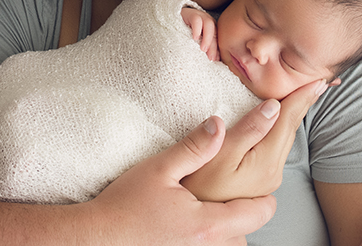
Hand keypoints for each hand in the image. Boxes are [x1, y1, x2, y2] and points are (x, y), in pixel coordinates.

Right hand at [88, 116, 276, 244]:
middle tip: (235, 196)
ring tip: (213, 212)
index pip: (257, 214)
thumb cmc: (123, 206)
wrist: (96, 238)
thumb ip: (195, 148)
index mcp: (208, 224)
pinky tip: (192, 229)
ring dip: (227, 232)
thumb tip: (220, 125)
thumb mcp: (160, 168)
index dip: (265, 199)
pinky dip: (210, 240)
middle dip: (243, 215)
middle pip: (245, 234)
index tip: (264, 188)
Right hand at [181, 79, 326, 201]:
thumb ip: (248, 130)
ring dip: (294, 117)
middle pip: (290, 130)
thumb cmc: (197, 185)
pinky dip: (282, 129)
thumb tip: (273, 107)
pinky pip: (275, 147)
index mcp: (266, 163)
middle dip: (303, 105)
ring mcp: (267, 179)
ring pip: (284, 139)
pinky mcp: (258, 180)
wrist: (188, 219)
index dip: (302, 98)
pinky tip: (280, 122)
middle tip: (318, 84)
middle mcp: (273, 172)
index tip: (318, 81)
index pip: (288, 122)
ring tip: (304, 97)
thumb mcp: (220, 154)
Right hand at [182, 7, 218, 60]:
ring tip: (203, 49)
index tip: (215, 60)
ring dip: (207, 38)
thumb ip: (205, 49)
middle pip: (215, 32)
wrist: (172, 21)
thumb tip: (215, 59)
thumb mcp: (196, 43)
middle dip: (214, 46)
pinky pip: (196, 19)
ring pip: (208, 24)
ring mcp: (199, 16)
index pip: (217, 38)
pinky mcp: (189, 13)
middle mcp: (207, 21)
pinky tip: (195, 38)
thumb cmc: (185, 34)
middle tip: (211, 57)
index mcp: (212, 28)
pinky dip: (197, 29)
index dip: (217, 49)